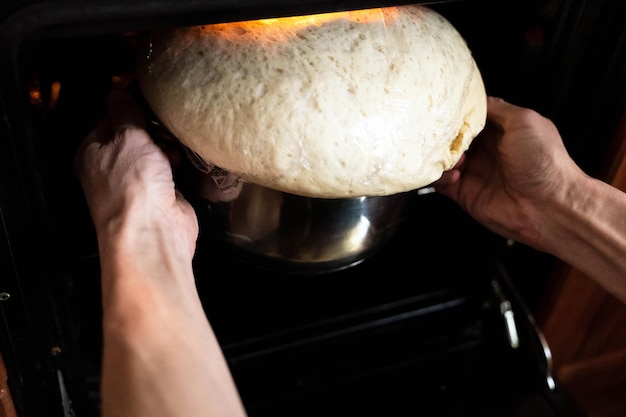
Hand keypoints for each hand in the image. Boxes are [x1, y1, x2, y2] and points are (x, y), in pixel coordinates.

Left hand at [74, 89, 198, 258]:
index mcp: (92, 152)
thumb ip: (125, 111)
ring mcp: (138, 182)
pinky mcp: (161, 194)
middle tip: (171, 114)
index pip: (110, 118)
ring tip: (181, 131)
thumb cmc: (132, 180)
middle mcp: (112, 168)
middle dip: (153, 126)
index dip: (131, 105)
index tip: (153, 93)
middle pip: (135, 135)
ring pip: (154, 152)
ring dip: (168, 143)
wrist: (153, 230)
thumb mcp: (127, 136)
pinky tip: (188, 152)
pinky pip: (170, 169)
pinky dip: (179, 161)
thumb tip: (118, 89)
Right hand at [434, 96, 585, 248]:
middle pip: (452, 135)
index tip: (445, 107)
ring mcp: (473, 171)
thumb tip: (474, 99)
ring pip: (442, 157)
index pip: (470, 115)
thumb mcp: (524, 121)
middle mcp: (485, 149)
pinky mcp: (463, 192)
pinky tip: (456, 175)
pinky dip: (440, 176)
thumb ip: (497, 107)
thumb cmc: (544, 161)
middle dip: (444, 133)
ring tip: (455, 158)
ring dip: (441, 155)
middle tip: (441, 133)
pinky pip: (439, 181)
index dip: (457, 111)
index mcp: (500, 130)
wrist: (549, 206)